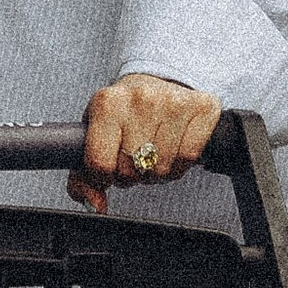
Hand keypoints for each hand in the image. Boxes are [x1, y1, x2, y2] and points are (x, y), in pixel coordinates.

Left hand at [70, 74, 220, 212]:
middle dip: (131, 174)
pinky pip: (187, 159)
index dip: (103, 177)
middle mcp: (140, 99)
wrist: (156, 82)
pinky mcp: (202, 108)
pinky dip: (179, 164)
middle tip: (133, 158)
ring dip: (156, 171)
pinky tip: (173, 149)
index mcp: (107, 103)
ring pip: (160, 168)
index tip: (108, 169)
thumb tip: (96, 204)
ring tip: (153, 152)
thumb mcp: (95, 135)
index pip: (99, 163)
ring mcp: (173, 102)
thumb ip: (85, 175)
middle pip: (131, 170)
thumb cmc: (123, 113)